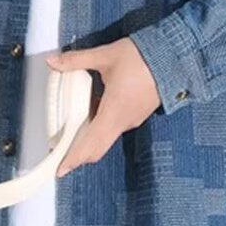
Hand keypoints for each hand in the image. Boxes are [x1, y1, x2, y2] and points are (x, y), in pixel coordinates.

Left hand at [46, 37, 160, 176]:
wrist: (173, 55)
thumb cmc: (141, 56)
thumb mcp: (105, 56)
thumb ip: (76, 60)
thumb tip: (52, 61)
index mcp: (114, 111)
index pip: (90, 145)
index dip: (73, 159)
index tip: (59, 170)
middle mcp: (124, 121)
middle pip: (98, 147)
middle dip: (78, 153)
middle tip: (60, 152)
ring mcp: (133, 118)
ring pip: (107, 136)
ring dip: (89, 137)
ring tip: (71, 129)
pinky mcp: (138, 112)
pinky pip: (116, 125)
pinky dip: (101, 125)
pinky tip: (93, 110)